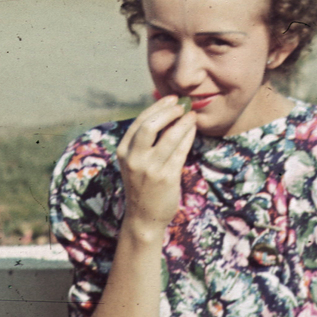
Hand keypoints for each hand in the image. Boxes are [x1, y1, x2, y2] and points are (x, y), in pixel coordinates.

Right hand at [116, 95, 197, 229]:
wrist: (144, 217)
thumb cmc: (142, 184)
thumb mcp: (135, 161)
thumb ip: (145, 140)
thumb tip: (166, 111)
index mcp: (123, 151)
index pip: (139, 122)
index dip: (157, 107)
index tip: (171, 99)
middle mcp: (134, 159)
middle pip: (150, 126)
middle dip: (168, 111)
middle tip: (181, 105)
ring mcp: (150, 169)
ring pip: (169, 137)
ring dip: (183, 122)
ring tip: (192, 115)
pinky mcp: (166, 178)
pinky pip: (181, 151)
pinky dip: (188, 136)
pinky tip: (193, 130)